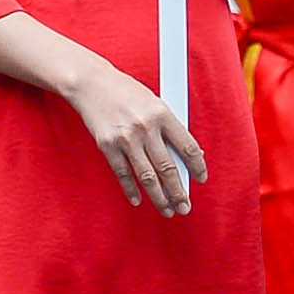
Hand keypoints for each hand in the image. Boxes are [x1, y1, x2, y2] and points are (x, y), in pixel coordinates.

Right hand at [59, 50, 201, 217]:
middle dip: (179, 192)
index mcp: (162, 114)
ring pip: (147, 176)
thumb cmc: (126, 92)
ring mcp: (125, 139)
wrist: (92, 83)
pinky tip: (139, 200)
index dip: (197, 167)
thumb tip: (187, 154)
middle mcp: (145, 128)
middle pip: (168, 168)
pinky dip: (131, 190)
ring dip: (159, 197)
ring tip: (167, 210)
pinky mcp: (107, 146)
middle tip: (185, 207)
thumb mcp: (154, 102)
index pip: (187, 147)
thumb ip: (168, 127)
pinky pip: (123, 174)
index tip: (200, 179)